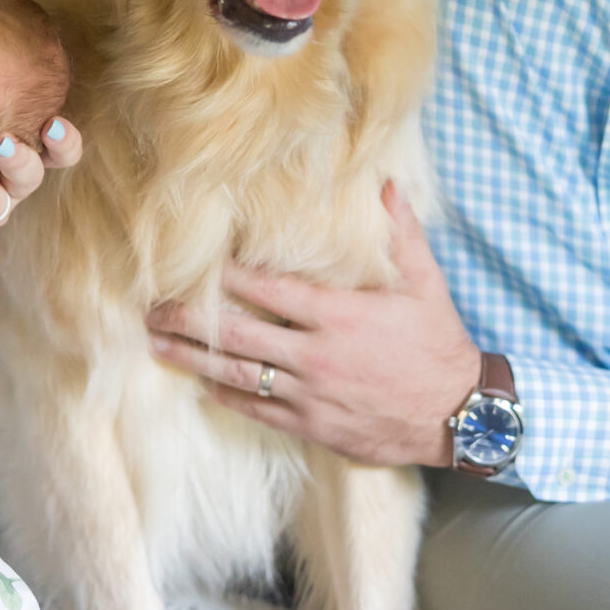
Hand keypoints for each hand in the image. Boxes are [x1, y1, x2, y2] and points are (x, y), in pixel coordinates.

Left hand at [145, 182, 480, 467]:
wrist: (458, 416)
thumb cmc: (438, 344)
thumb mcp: (425, 284)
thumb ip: (401, 233)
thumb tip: (387, 184)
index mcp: (337, 315)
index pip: (266, 290)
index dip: (226, 276)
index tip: (195, 263)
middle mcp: (315, 355)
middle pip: (235, 334)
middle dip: (189, 320)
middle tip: (152, 308)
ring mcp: (310, 394)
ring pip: (237, 374)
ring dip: (193, 359)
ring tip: (158, 345)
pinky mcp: (312, 425)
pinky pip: (258, 409)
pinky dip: (227, 395)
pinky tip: (203, 385)